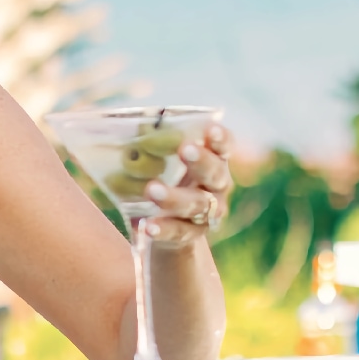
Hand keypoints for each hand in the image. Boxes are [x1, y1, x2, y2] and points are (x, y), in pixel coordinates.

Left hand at [144, 121, 233, 248]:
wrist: (167, 223)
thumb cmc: (165, 178)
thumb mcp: (161, 160)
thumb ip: (152, 144)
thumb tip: (134, 124)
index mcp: (213, 161)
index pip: (224, 147)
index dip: (221, 139)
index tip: (211, 129)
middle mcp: (217, 186)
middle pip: (215, 173)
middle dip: (202, 161)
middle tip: (186, 149)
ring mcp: (208, 213)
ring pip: (198, 204)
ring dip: (176, 197)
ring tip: (152, 189)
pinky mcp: (192, 234)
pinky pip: (180, 232)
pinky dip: (164, 229)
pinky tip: (147, 226)